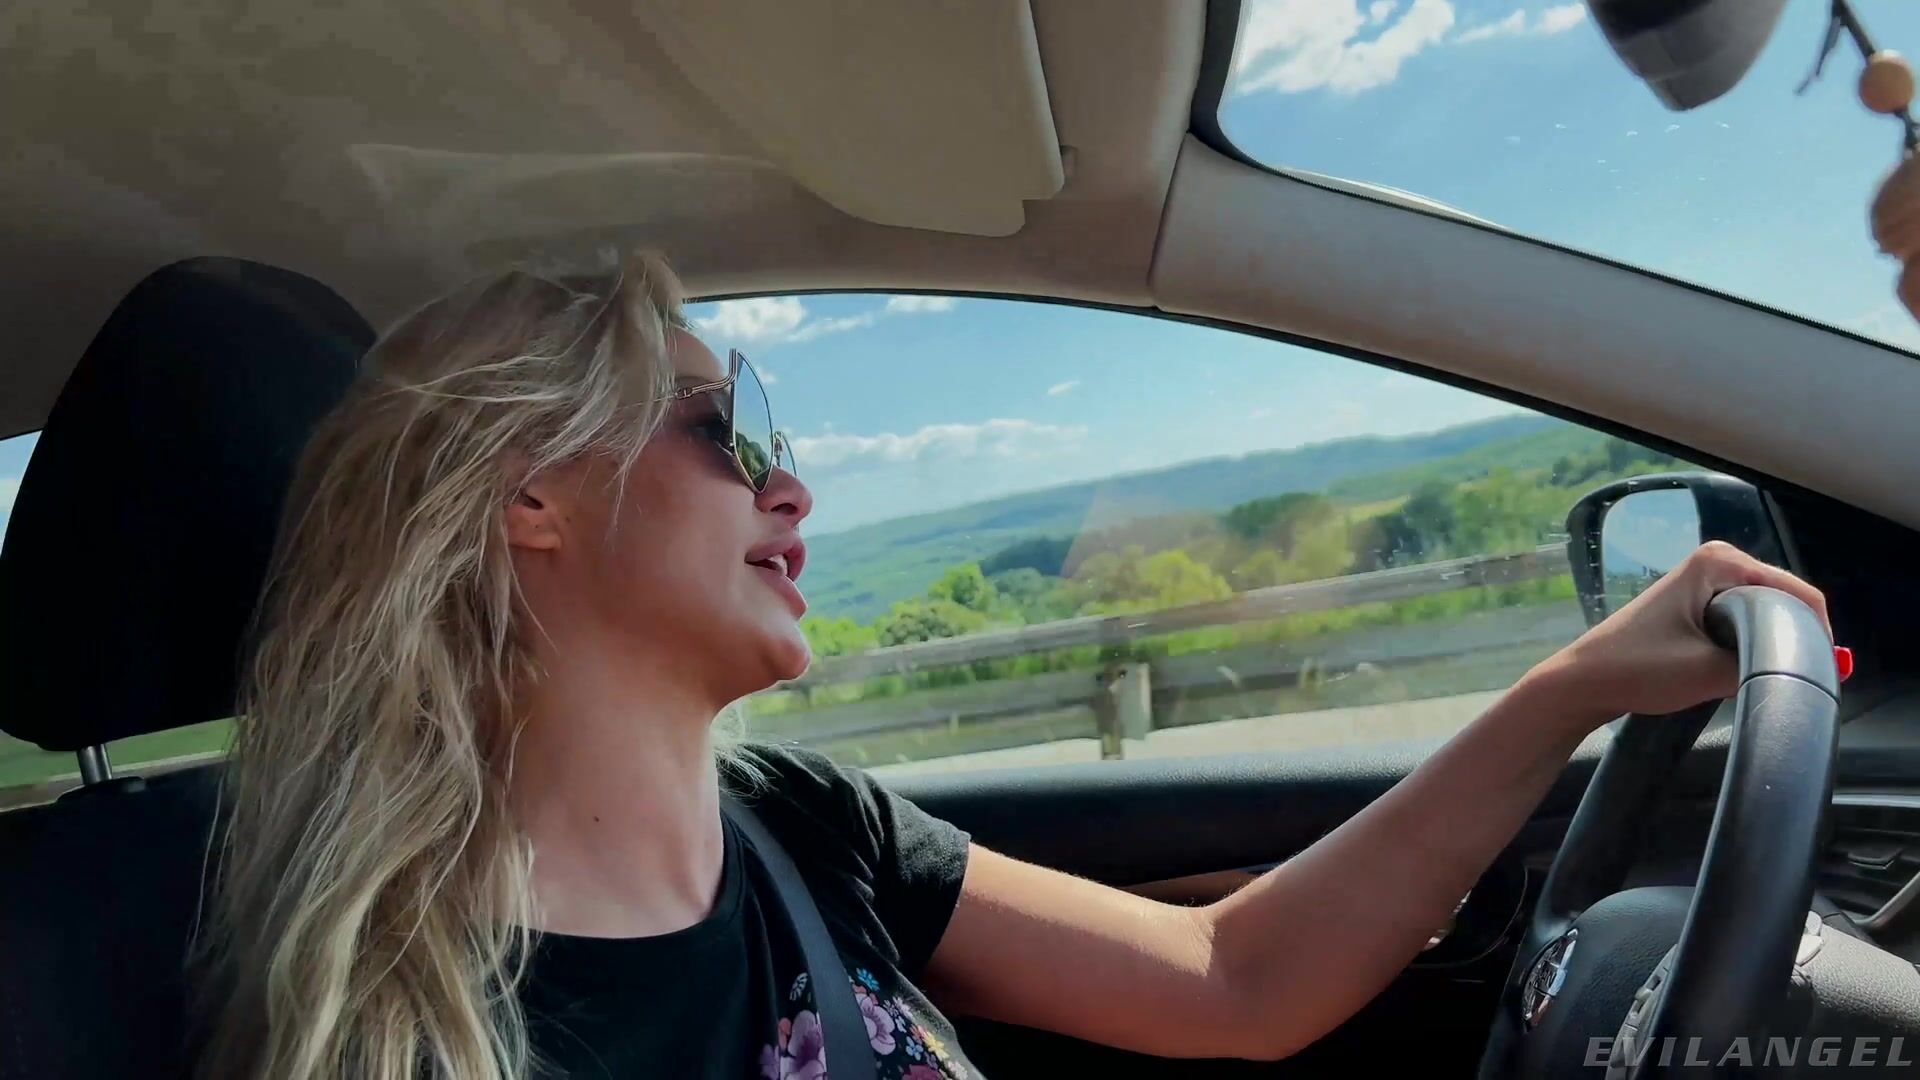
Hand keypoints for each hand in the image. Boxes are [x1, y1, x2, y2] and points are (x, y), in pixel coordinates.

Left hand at [1532, 541, 1832, 730]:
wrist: (1584, 682)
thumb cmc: (1637, 669)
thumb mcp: (1710, 671)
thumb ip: (1766, 666)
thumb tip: (1817, 669)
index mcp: (1720, 561)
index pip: (1799, 593)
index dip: (1816, 634)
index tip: (1821, 673)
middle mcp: (1717, 561)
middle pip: (1786, 601)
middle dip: (1794, 638)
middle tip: (1794, 679)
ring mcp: (1707, 582)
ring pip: (1767, 615)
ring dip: (1772, 644)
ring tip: (1765, 675)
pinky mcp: (1699, 604)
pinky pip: (1746, 622)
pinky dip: (1753, 645)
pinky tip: (1746, 669)